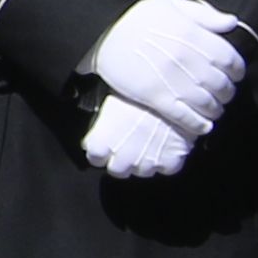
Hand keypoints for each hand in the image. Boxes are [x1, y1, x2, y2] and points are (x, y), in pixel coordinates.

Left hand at [82, 94, 196, 179]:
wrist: (171, 89)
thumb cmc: (136, 86)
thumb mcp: (109, 92)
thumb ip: (99, 107)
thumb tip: (86, 85)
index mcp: (99, 144)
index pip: (94, 157)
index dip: (100, 148)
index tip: (105, 139)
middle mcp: (120, 159)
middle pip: (117, 170)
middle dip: (121, 159)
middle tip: (128, 142)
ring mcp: (146, 163)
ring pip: (142, 171)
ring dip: (144, 159)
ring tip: (149, 140)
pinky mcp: (171, 162)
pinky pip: (167, 168)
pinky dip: (168, 159)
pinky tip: (167, 144)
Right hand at [90, 0, 246, 139]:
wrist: (101, 33)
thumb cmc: (134, 17)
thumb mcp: (170, 5)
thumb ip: (204, 14)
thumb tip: (231, 23)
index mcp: (193, 35)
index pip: (230, 58)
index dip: (237, 69)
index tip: (235, 74)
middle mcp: (187, 59)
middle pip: (221, 83)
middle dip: (228, 92)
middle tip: (225, 94)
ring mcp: (172, 80)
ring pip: (207, 103)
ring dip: (215, 110)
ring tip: (214, 111)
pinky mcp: (156, 97)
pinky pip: (185, 116)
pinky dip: (198, 124)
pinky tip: (203, 126)